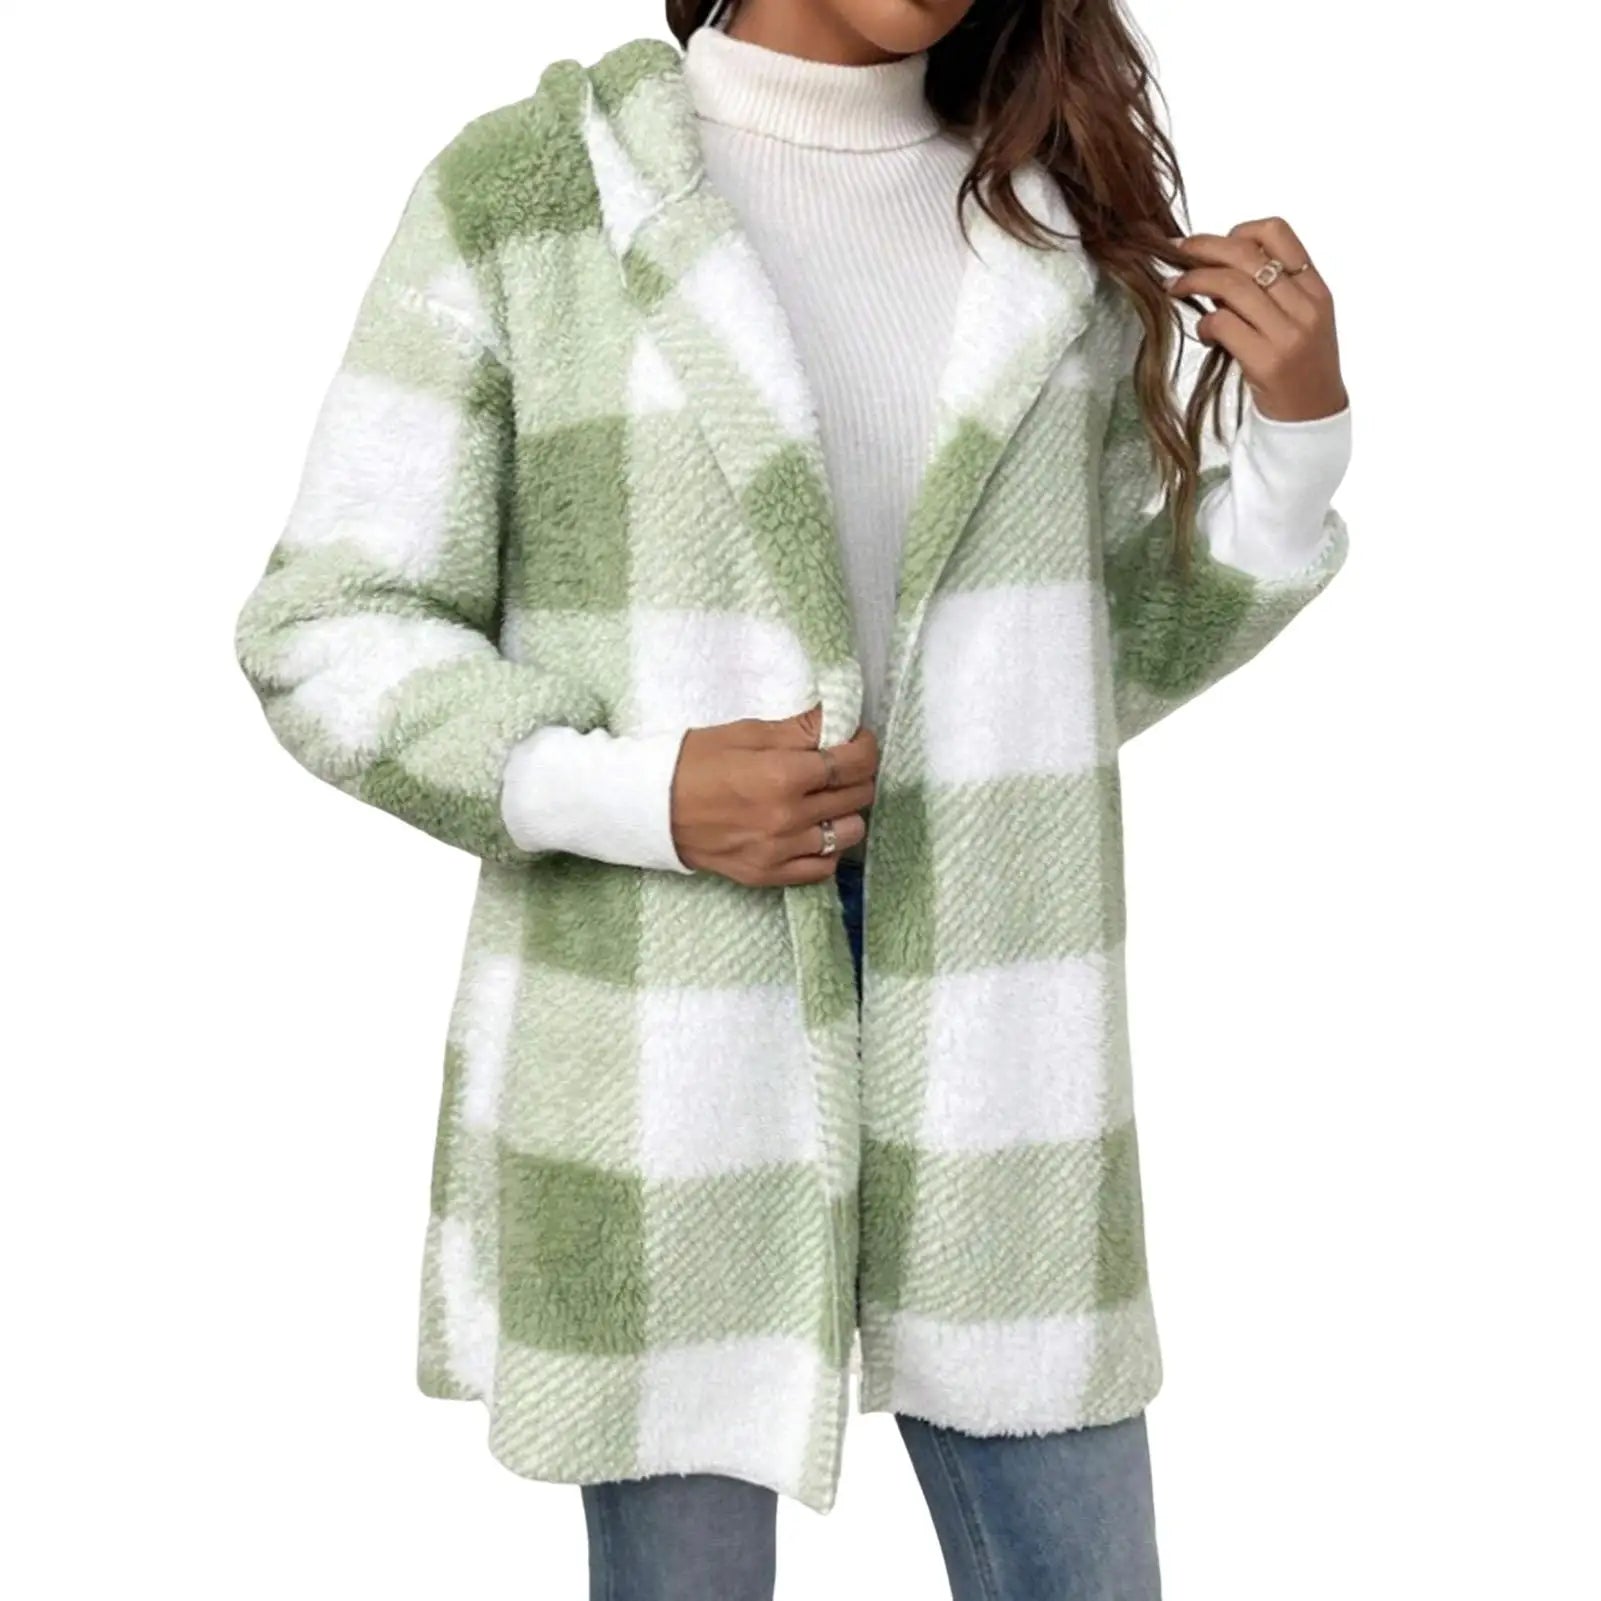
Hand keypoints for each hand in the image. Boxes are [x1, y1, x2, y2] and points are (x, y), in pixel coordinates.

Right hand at [669, 705, 878, 886]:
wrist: (650, 808)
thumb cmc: (692, 762)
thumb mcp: (745, 733)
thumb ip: (797, 730)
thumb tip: (837, 721)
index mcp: (783, 775)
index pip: (854, 762)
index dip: (864, 746)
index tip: (856, 739)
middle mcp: (788, 817)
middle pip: (856, 795)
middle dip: (857, 774)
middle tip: (840, 763)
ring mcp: (780, 851)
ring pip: (848, 833)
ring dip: (846, 812)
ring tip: (826, 799)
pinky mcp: (769, 874)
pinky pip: (823, 867)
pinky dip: (827, 848)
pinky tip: (813, 831)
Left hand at [1166, 217, 1347, 421]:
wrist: (1314, 419)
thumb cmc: (1299, 369)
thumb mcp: (1298, 322)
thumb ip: (1269, 294)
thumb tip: (1215, 269)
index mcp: (1316, 290)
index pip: (1278, 233)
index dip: (1238, 231)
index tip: (1212, 245)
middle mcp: (1306, 307)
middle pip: (1246, 255)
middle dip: (1202, 248)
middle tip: (1175, 254)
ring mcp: (1289, 334)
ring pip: (1232, 286)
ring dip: (1194, 282)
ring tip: (1175, 289)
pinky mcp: (1268, 362)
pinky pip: (1223, 324)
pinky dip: (1204, 324)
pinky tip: (1204, 334)